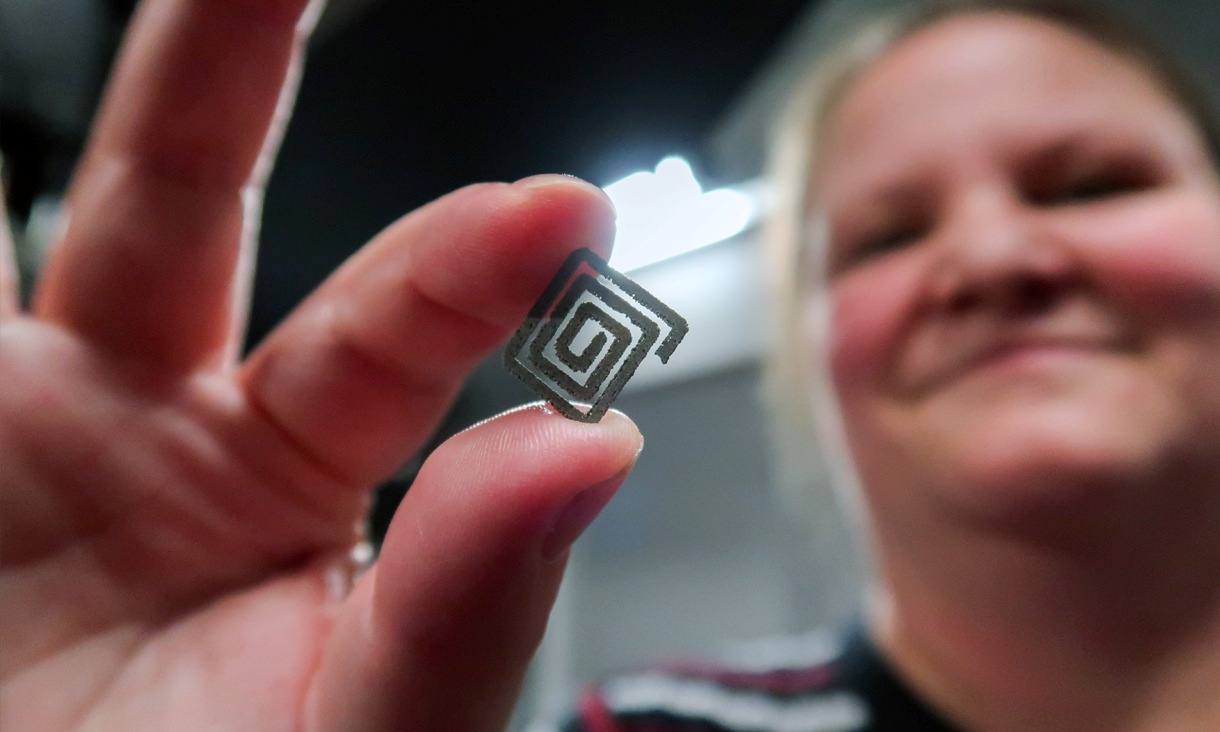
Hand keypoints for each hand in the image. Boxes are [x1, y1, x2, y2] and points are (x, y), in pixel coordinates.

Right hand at [0, 1, 640, 729]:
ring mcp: (35, 424)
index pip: (396, 332)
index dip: (473, 262)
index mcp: (299, 482)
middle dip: (232, 68)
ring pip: (66, 213)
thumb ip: (468, 604)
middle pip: (199, 203)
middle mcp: (170, 426)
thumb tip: (590, 449)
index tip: (560, 211)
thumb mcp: (361, 730)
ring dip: (90, 95)